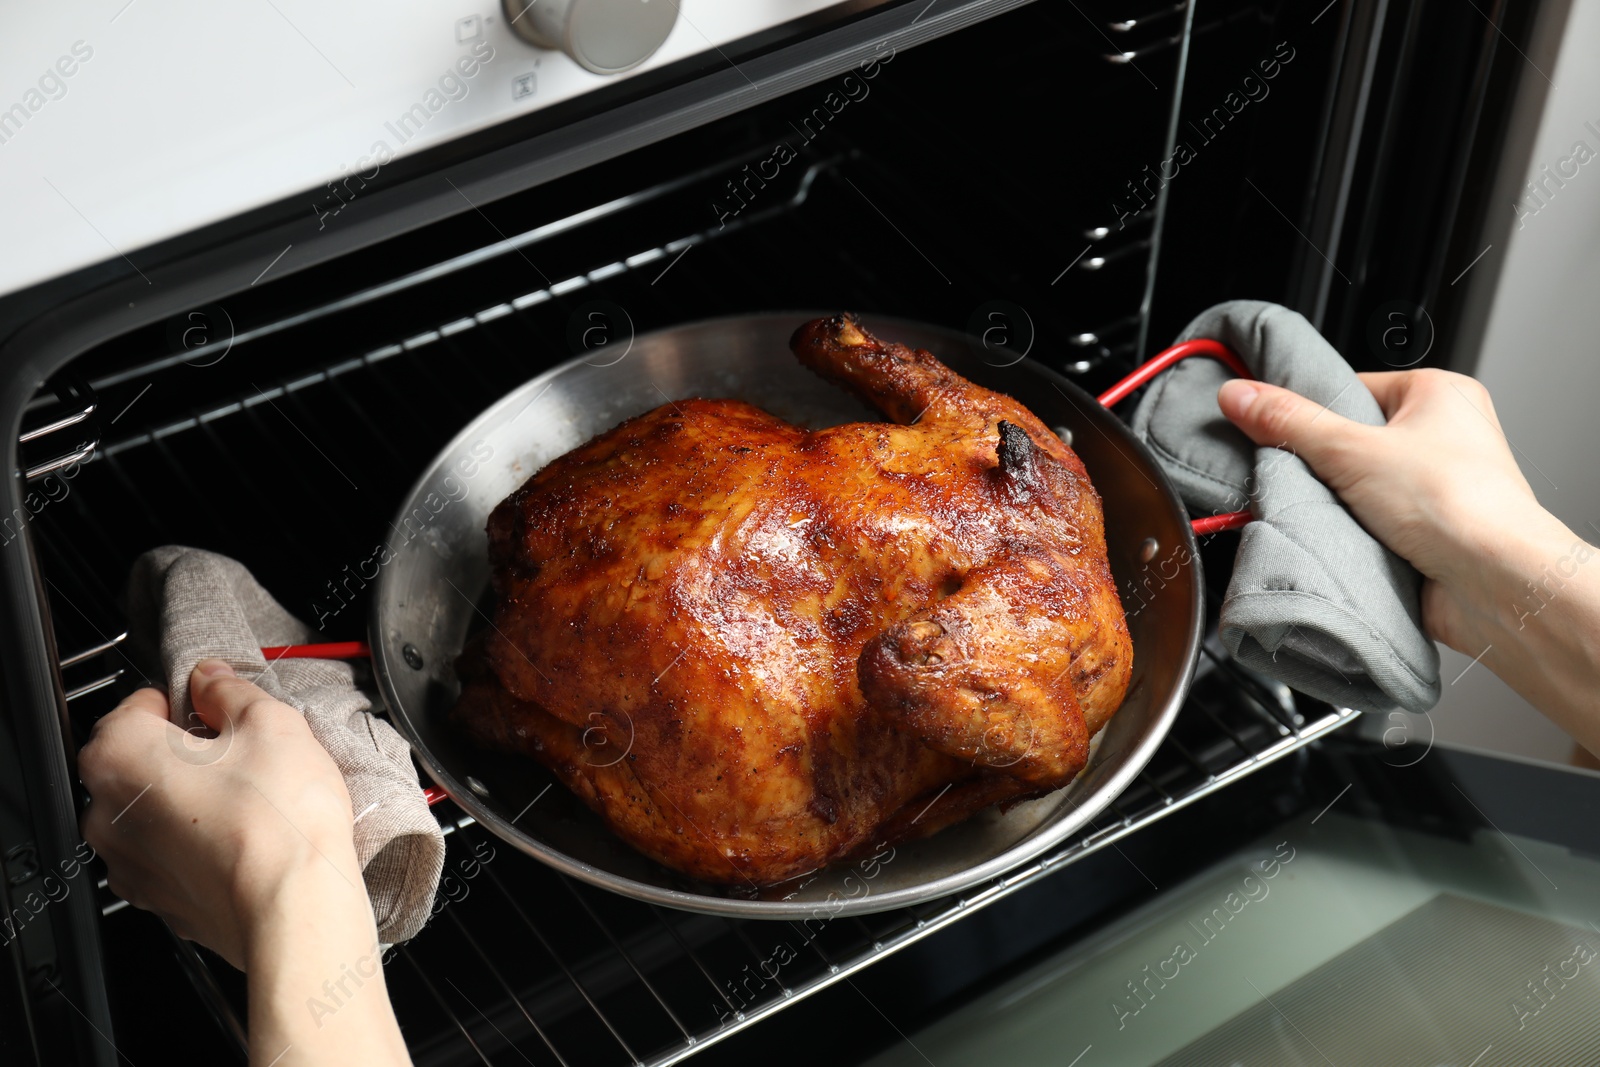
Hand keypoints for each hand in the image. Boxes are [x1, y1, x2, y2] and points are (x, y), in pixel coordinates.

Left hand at [81, 661, 411, 1064]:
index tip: (220, 709)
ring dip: (192, 799)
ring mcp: (129, 862)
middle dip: (188, 752)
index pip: (140, 704)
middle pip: (143, 759)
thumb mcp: (269, 723)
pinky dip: (200, 842)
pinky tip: (246, 837)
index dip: (189, 701)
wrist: (295, 907)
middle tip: (245, 754)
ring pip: (156, 810)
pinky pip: (172, 854)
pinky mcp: (158, 898)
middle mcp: (107, 812)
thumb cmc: (278, 821)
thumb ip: (229, 691)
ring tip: (251, 800)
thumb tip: (213, 680)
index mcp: (121, 756)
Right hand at [1218, 369, 1599, 756]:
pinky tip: (1343, 538)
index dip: (1312, 410)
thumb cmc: (1460, 504)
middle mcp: (1445, 435)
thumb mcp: (1352, 449)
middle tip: (1301, 474)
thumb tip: (1241, 395)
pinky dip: (1351, 531)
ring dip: (1336, 502)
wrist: (1494, 582)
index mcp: (1439, 394)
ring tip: (1328, 510)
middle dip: (1321, 463)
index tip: (1276, 425)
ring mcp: (1437, 486)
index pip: (1352, 388)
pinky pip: (1371, 521)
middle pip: (1351, 438)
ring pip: (1358, 484)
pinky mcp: (1428, 530)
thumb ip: (1288, 421)